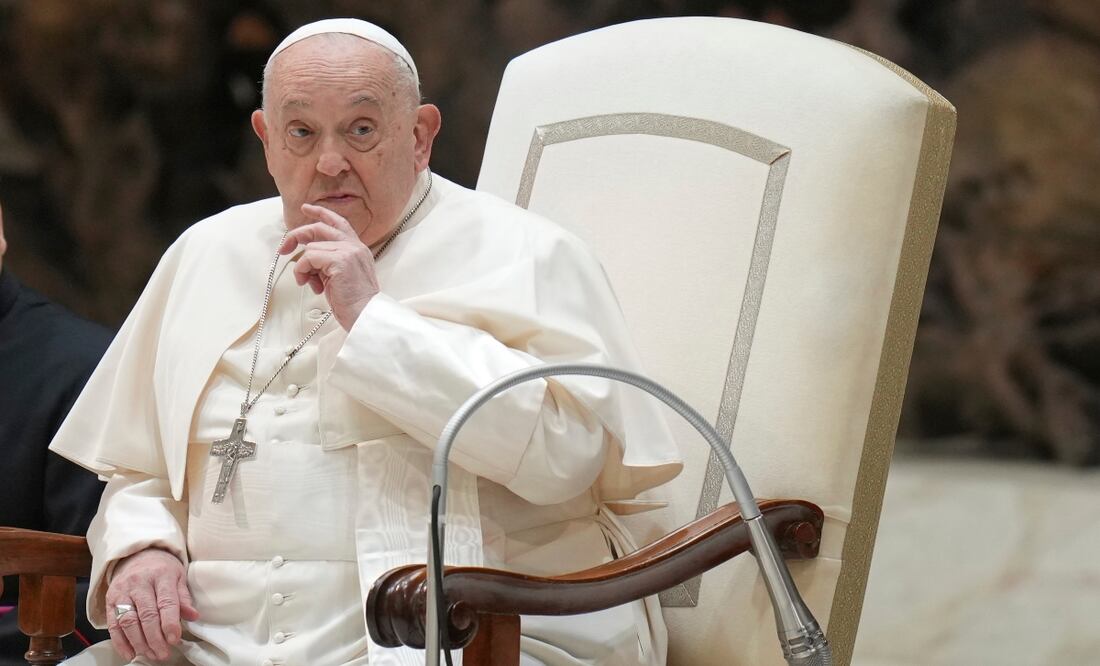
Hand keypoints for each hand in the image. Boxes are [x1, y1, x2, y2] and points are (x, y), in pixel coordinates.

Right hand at [105, 548, 198, 661]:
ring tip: (150, 654)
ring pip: (128, 621)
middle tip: (163, 653)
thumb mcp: (178, 577)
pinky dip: (120, 642)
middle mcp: (139, 583)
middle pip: (146, 614)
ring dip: (139, 642)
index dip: (170, 623)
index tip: (174, 639)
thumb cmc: (162, 570)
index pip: (166, 602)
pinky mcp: (109, 601)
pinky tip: (130, 653)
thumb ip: (183, 598)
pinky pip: (113, 624)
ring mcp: (122, 592)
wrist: (139, 556)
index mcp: (161, 575)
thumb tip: (193, 616)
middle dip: (154, 638)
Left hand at [280, 203, 381, 330]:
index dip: (321, 213)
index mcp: (358, 248)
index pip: (338, 222)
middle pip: (319, 229)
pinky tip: (312, 285)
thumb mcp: (343, 276)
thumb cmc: (355, 302)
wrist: (367, 315)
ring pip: (310, 248)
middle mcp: (354, 246)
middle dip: (297, 236)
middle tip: (284, 249)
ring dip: (304, 268)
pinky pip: (308, 258)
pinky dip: (303, 271)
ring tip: (311, 284)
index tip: (306, 208)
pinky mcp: (339, 261)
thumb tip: (306, 258)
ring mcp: (348, 252)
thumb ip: (329, 262)